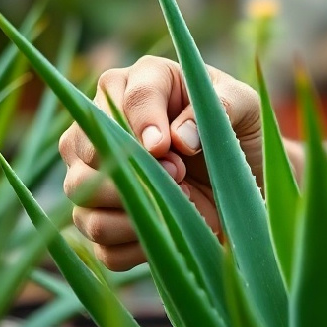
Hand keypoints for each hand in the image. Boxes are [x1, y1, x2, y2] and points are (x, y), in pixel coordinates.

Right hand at [60, 55, 299, 269]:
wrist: (246, 181)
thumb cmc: (240, 130)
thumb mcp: (245, 106)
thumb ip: (220, 107)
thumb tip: (179, 137)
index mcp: (139, 83)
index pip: (124, 96)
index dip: (142, 124)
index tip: (165, 148)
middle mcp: (104, 125)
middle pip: (83, 146)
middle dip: (134, 168)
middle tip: (179, 174)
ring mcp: (94, 174)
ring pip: (80, 193)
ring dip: (133, 206)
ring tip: (182, 202)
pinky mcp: (102, 220)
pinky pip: (99, 241)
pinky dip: (137, 244)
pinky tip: (173, 232)